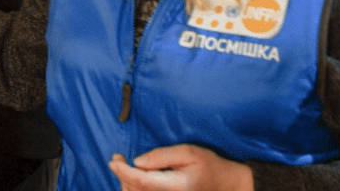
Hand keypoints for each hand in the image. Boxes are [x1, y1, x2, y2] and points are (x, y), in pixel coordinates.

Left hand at [108, 146, 253, 190]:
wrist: (226, 184)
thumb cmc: (209, 165)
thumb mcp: (189, 152)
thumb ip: (162, 156)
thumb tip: (137, 161)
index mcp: (175, 186)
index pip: (141, 181)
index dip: (123, 171)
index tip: (113, 160)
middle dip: (122, 175)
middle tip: (117, 158)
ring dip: (126, 184)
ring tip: (123, 166)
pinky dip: (134, 190)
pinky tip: (133, 179)